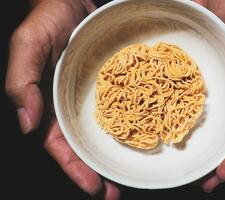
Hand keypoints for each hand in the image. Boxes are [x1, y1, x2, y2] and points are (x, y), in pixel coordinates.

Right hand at [5, 0, 119, 197]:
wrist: (78, 0)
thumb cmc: (51, 18)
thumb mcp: (29, 43)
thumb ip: (21, 81)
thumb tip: (26, 124)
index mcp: (52, 104)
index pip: (60, 145)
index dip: (75, 169)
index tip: (93, 188)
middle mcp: (75, 106)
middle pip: (86, 147)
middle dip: (99, 173)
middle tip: (116, 192)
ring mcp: (97, 98)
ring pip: (106, 135)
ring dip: (117, 157)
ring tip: (134, 178)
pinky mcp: (117, 85)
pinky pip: (126, 109)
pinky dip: (134, 127)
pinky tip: (146, 138)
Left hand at [195, 0, 224, 191]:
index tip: (224, 173)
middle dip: (222, 160)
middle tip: (204, 182)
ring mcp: (220, 87)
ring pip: (215, 124)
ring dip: (204, 148)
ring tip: (190, 170)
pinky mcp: (199, 79)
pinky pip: (192, 104)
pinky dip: (187, 122)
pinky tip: (176, 134)